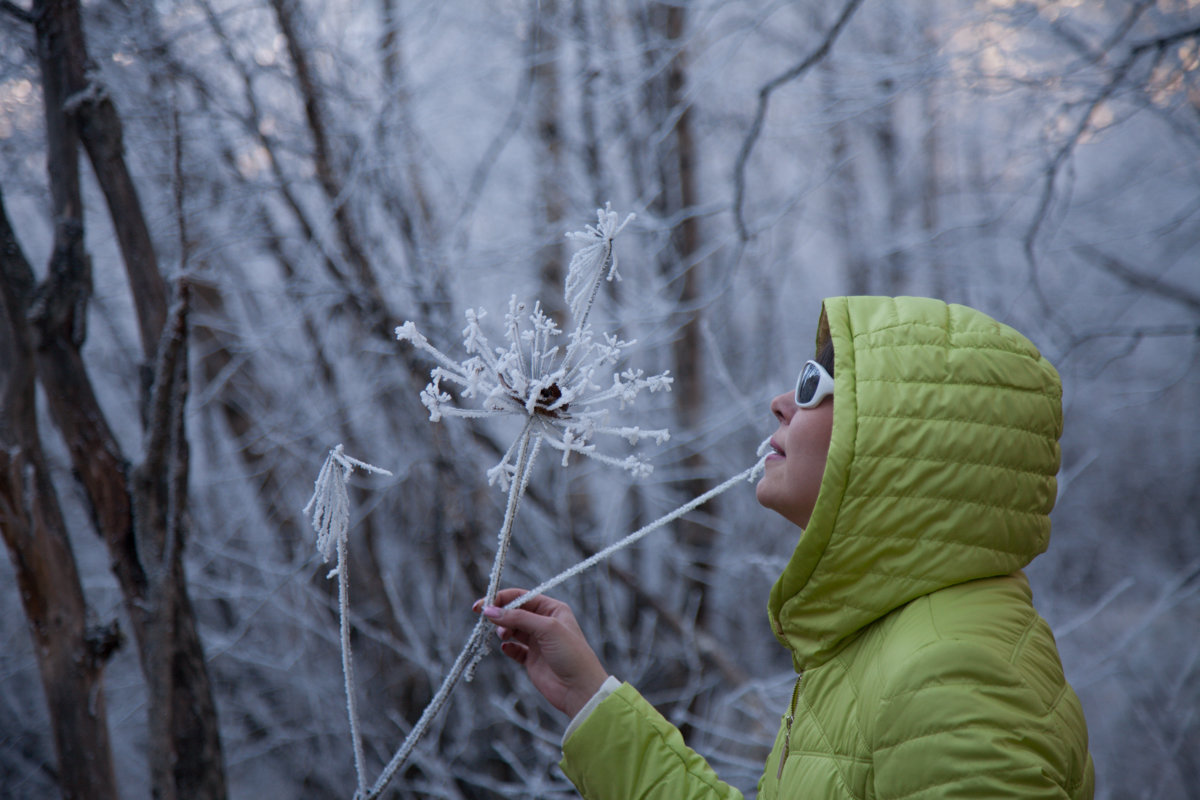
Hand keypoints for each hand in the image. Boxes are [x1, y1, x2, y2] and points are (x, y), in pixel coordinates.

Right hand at [474, 588, 608, 717]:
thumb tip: (490, 611)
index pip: (522, 597)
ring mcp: (538, 642)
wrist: (579, 689)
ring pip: (513, 629)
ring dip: (503, 630)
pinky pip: (514, 649)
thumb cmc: (571, 654)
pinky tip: (506, 648)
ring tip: (502, 635)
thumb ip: (518, 618)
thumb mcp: (547, 629)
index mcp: (552, 609)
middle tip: (484, 619)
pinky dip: (507, 647)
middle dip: (499, 614)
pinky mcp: (532, 660)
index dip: (502, 599)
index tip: (484, 604)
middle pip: (515, 612)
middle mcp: (544, 623)